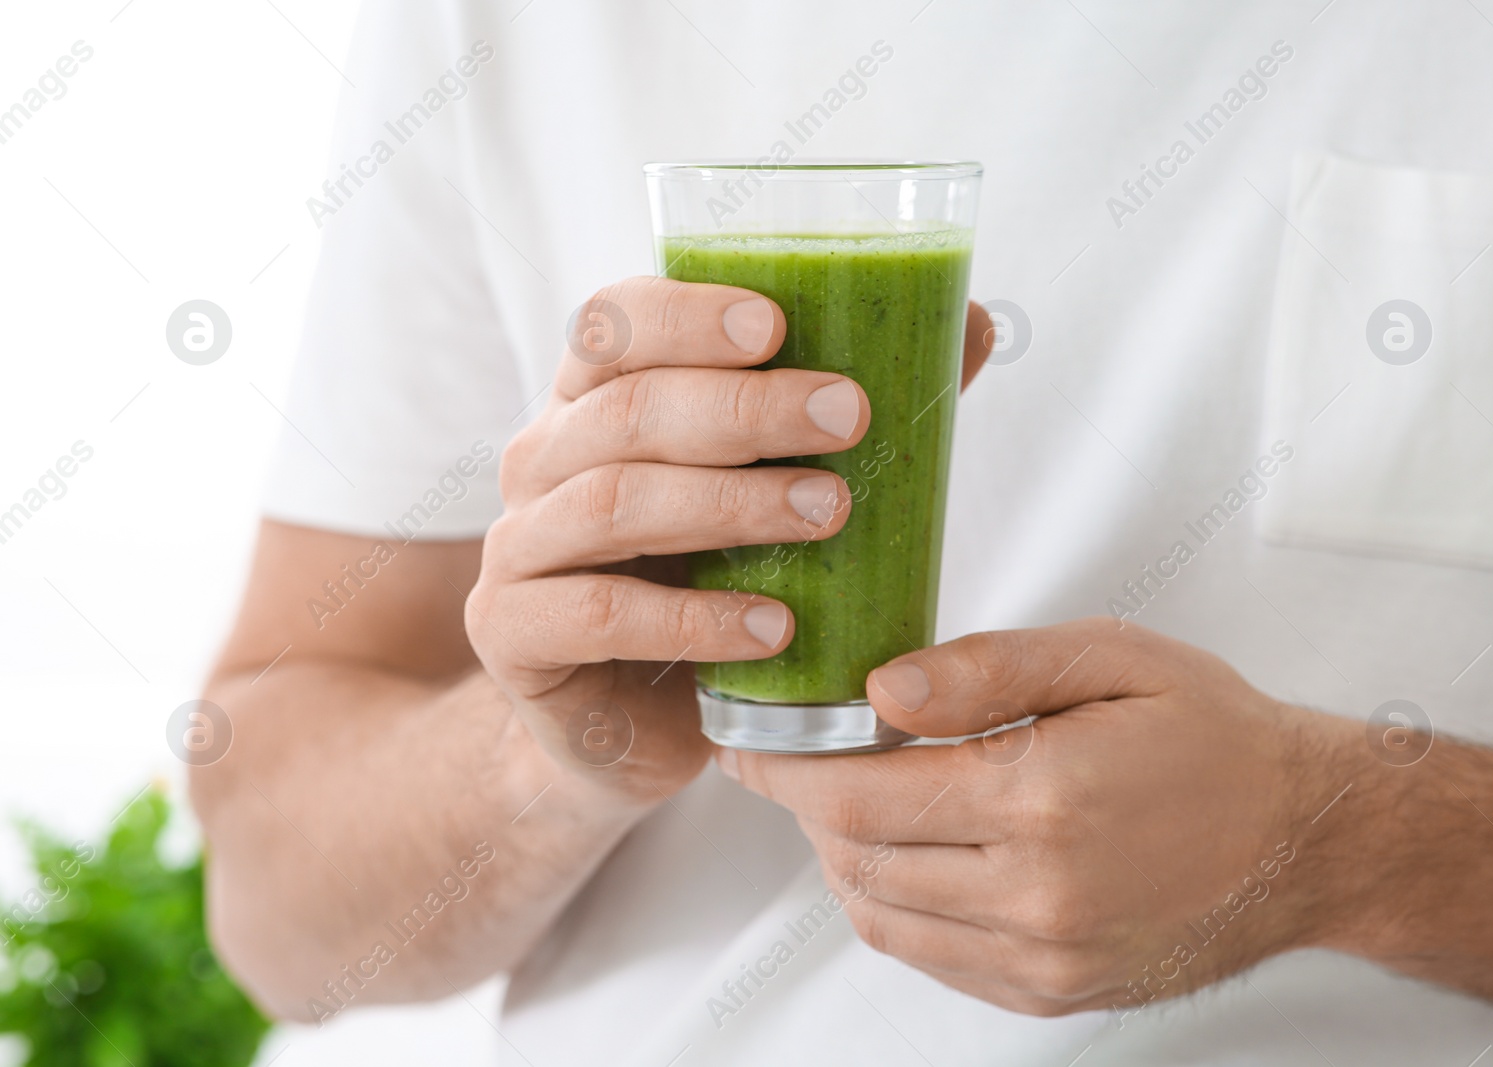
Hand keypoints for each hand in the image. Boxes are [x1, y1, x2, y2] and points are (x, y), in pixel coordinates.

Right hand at [468, 276, 993, 806]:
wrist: (625, 723)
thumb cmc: (704, 583)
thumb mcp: (766, 490)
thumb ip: (848, 411)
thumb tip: (976, 324)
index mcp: (594, 402)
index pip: (614, 323)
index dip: (685, 313)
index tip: (778, 322)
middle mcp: (543, 461)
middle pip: (628, 410)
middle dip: (743, 407)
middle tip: (848, 418)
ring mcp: (519, 548)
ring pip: (612, 503)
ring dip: (731, 504)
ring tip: (830, 514)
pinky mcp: (514, 634)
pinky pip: (600, 615)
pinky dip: (694, 619)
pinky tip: (774, 625)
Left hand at [722, 619, 1343, 1017]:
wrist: (1306, 838)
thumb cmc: (1215, 738)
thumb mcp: (1110, 660)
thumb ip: (988, 670)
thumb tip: (883, 692)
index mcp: (1044, 799)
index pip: (859, 795)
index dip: (785, 769)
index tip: (751, 744)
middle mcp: (1038, 894)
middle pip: (858, 857)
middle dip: (811, 806)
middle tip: (808, 757)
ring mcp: (1044, 957)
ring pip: (882, 915)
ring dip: (845, 857)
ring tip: (859, 801)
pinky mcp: (1052, 992)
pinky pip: (931, 956)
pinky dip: (895, 905)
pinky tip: (914, 855)